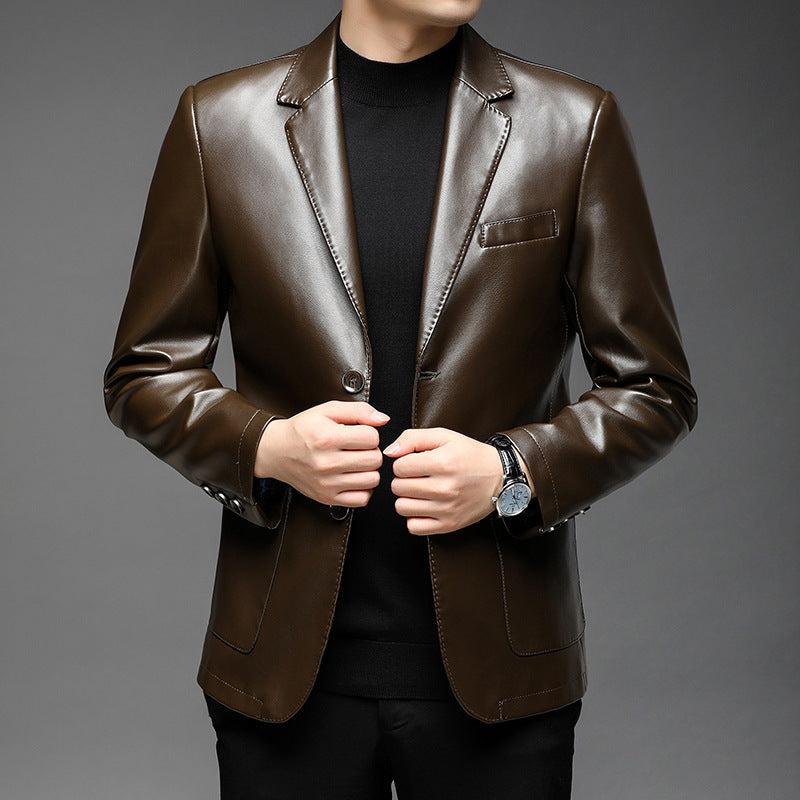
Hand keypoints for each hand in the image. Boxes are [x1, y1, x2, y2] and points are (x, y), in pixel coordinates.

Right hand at [254, 400, 389, 506]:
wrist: (276, 451)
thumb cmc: (303, 429)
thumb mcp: (328, 410)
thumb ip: (359, 410)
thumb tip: (383, 420)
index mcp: (327, 437)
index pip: (372, 438)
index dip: (369, 433)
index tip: (359, 433)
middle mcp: (326, 462)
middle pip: (375, 459)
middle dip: (371, 451)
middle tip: (358, 448)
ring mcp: (327, 483)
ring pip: (373, 479)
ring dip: (369, 469)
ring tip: (356, 462)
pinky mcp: (327, 498)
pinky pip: (362, 499)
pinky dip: (363, 488)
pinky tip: (354, 477)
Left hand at [383, 427, 534, 535]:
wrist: (499, 478)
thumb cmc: (470, 455)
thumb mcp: (444, 436)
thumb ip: (412, 438)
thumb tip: (389, 452)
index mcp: (442, 463)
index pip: (399, 467)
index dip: (402, 463)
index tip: (414, 463)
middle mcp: (445, 488)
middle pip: (398, 487)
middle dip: (403, 480)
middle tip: (417, 476)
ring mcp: (447, 509)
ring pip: (402, 507)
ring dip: (406, 498)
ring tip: (419, 491)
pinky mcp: (449, 524)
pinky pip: (413, 527)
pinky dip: (414, 518)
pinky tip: (424, 506)